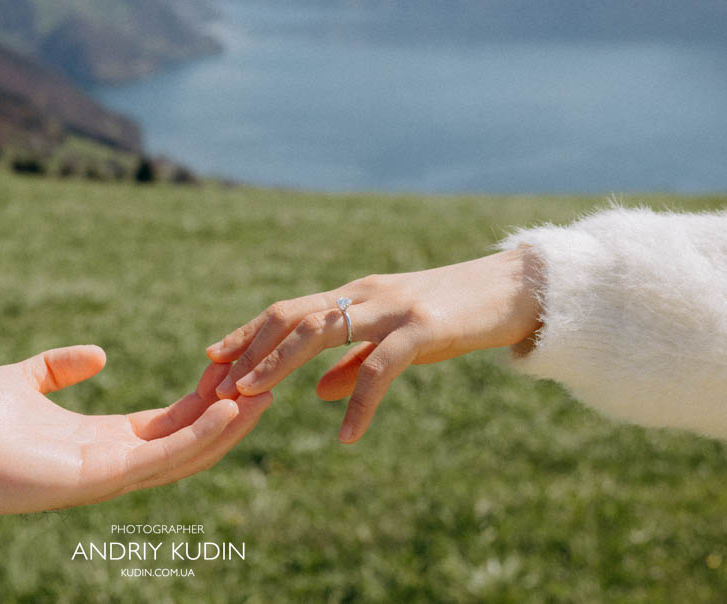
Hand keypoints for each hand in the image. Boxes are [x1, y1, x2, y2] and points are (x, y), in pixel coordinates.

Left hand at [0, 345, 271, 521]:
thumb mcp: (24, 379)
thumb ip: (59, 367)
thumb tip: (98, 355)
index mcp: (99, 438)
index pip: (166, 422)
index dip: (201, 398)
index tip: (230, 368)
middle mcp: (111, 460)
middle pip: (186, 439)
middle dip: (227, 413)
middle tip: (266, 381)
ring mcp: (107, 473)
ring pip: (184, 452)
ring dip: (226, 426)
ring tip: (262, 394)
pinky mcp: (97, 477)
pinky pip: (160, 459)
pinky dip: (198, 437)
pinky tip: (227, 411)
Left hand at [206, 247, 541, 442]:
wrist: (514, 291)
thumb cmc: (453, 315)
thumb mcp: (395, 339)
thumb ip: (353, 363)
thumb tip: (314, 393)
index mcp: (354, 295)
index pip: (288, 310)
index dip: (248, 333)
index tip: (212, 357)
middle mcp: (364, 295)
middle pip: (291, 316)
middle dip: (249, 349)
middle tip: (217, 382)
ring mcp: (391, 309)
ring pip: (321, 330)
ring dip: (279, 364)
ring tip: (250, 397)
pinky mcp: (422, 329)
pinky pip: (380, 368)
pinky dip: (358, 402)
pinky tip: (344, 435)